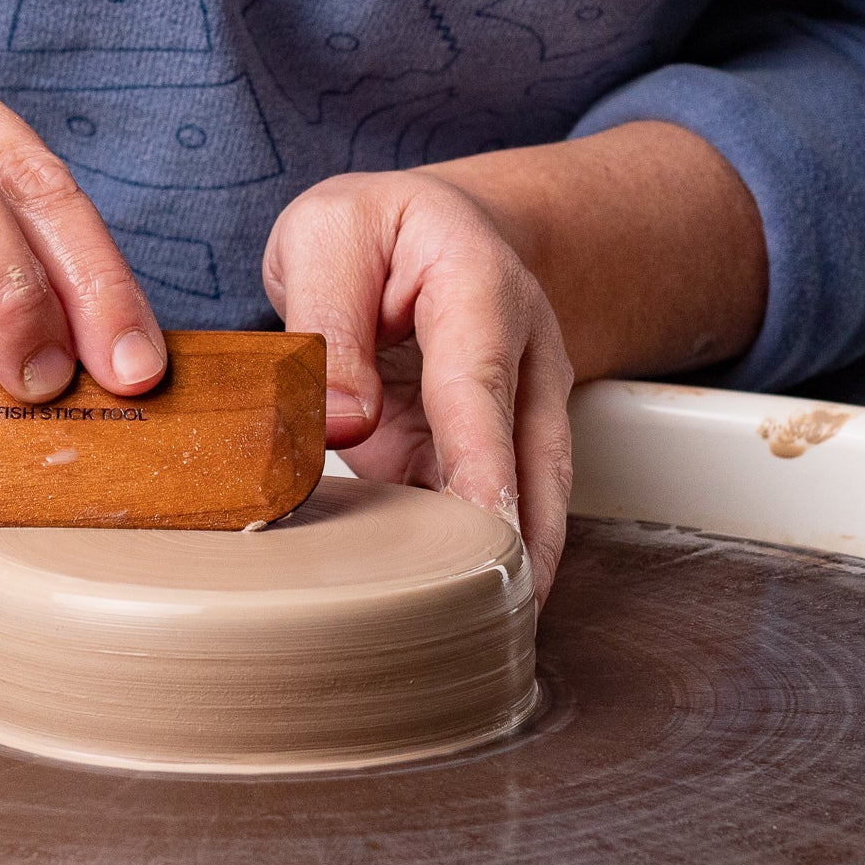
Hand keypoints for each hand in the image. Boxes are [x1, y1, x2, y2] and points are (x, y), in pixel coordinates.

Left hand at [264, 171, 574, 603]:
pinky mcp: (484, 448)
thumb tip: (340, 424)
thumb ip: (329, 321)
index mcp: (478, 288)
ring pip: (527, 498)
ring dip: (507, 565)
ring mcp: (513, 408)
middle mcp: (520, 355)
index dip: (483, 463)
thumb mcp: (329, 236)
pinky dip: (470, 557)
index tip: (486, 529)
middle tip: (495, 619)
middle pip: (535, 462)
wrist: (431, 225)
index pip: (481, 386)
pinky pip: (483, 507)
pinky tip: (447, 612)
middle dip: (523, 544)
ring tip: (478, 639)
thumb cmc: (376, 229)